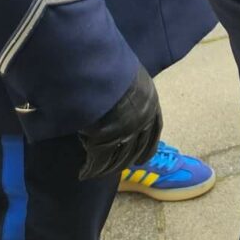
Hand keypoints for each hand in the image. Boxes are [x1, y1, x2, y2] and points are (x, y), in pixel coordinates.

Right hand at [77, 64, 162, 180]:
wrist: (97, 71)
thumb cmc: (110, 66)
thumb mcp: (127, 75)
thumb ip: (126, 88)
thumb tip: (118, 95)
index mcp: (151, 102)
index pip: (155, 129)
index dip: (149, 146)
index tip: (143, 158)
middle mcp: (142, 120)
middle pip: (136, 148)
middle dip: (128, 160)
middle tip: (120, 168)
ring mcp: (124, 132)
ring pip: (118, 157)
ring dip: (107, 168)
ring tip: (95, 173)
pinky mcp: (104, 141)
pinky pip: (98, 160)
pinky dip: (91, 169)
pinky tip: (83, 173)